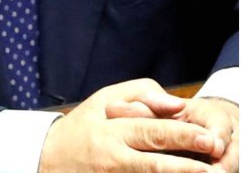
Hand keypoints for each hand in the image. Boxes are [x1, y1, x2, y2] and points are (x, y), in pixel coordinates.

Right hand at [42, 78, 226, 172]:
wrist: (46, 158)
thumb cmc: (84, 126)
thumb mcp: (104, 100)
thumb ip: (142, 94)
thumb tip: (177, 105)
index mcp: (112, 130)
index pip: (151, 131)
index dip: (182, 135)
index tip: (208, 137)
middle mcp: (113, 157)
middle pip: (154, 162)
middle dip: (186, 164)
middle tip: (212, 157)